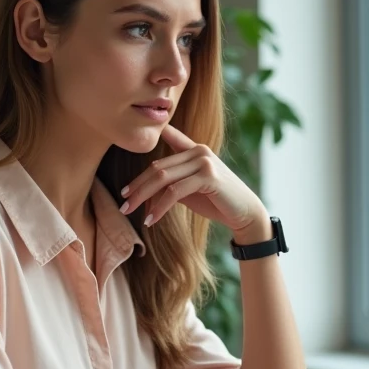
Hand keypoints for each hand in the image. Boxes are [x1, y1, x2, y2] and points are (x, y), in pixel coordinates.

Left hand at [119, 124, 267, 237]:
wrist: (245, 213)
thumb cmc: (216, 201)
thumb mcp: (189, 190)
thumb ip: (170, 184)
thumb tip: (143, 191)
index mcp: (194, 149)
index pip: (162, 151)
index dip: (142, 160)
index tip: (125, 186)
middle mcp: (198, 150)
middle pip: (157, 168)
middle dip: (137, 187)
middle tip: (123, 203)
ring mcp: (204, 161)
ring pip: (163, 178)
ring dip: (143, 196)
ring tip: (130, 211)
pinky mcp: (208, 176)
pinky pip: (175, 191)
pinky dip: (160, 206)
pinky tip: (151, 219)